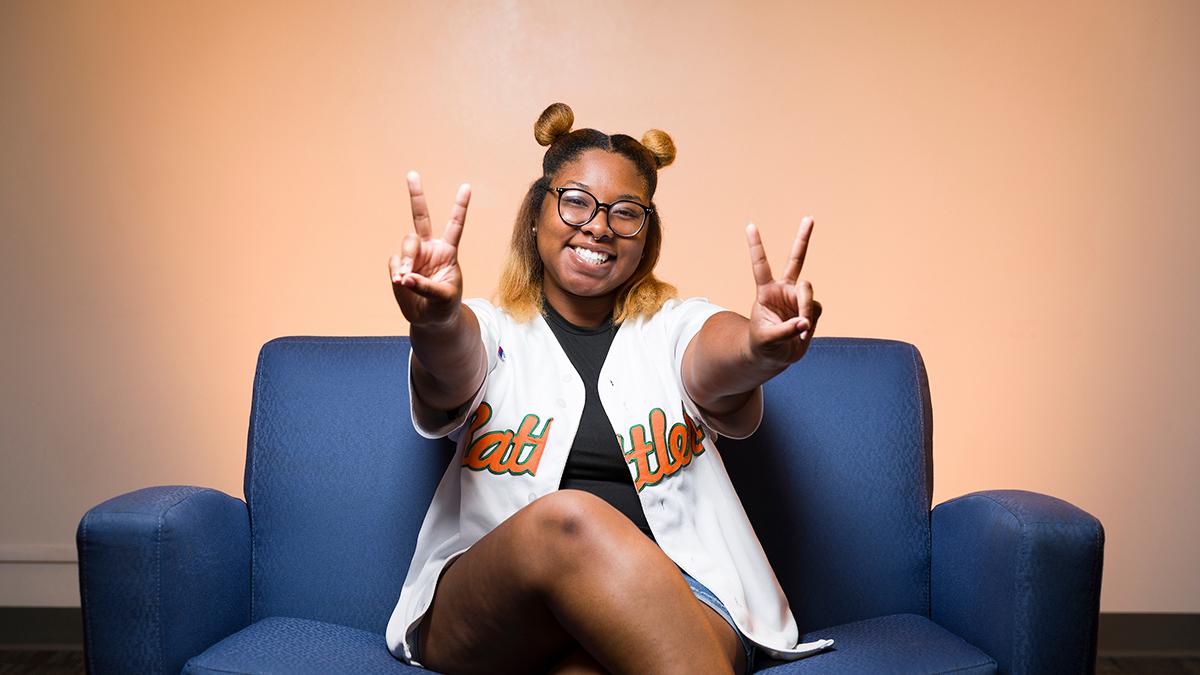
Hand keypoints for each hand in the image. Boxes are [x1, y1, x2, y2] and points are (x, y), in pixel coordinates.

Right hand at [389, 171, 470, 327]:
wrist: (431, 320)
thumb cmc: (444, 307)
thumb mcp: (444, 298)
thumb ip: (426, 287)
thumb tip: (404, 277)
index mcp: (448, 251)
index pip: (455, 225)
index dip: (459, 206)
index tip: (466, 186)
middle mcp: (430, 248)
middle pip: (420, 217)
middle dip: (416, 195)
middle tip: (412, 174)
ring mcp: (413, 256)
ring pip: (406, 245)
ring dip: (405, 260)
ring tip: (405, 278)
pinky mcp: (399, 267)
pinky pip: (393, 264)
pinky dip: (396, 272)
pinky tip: (401, 283)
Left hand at [744, 216, 823, 365]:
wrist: (774, 356)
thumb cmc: (762, 345)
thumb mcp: (766, 340)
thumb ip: (784, 331)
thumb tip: (805, 322)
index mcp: (766, 292)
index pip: (760, 265)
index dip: (756, 246)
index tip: (750, 225)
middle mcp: (784, 290)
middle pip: (796, 260)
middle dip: (803, 239)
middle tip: (809, 218)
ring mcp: (798, 299)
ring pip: (808, 293)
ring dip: (805, 309)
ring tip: (801, 326)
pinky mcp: (810, 310)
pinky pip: (815, 310)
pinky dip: (810, 323)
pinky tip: (803, 333)